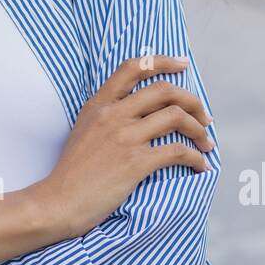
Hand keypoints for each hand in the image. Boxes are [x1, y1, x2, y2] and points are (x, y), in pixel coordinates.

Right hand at [31, 55, 214, 238]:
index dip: (162, 62)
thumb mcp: (83, 131)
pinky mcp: (134, 162)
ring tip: (206, 143)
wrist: (57, 202)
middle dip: (193, 101)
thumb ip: (106, 116)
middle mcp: (112, 114)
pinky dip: (196, 158)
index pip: (133, 68)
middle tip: (205, 116)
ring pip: (176, 117)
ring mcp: (124, 137)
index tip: (182, 65)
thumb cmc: (72, 173)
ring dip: (199, 130)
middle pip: (164, 91)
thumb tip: (138, 113)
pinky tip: (200, 166)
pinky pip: (177, 151)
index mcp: (99, 104)